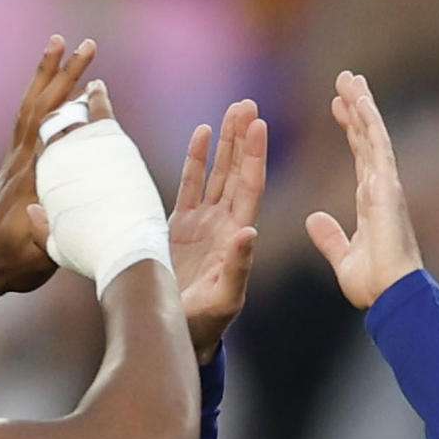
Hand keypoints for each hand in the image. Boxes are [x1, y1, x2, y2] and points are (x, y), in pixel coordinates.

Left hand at [0, 35, 96, 293]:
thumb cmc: (16, 262)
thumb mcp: (37, 253)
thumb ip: (48, 230)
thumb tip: (59, 210)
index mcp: (32, 178)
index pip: (55, 132)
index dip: (75, 107)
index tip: (96, 84)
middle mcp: (22, 161)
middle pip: (43, 106)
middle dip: (64, 74)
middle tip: (86, 44)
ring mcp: (16, 159)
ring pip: (32, 106)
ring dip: (47, 74)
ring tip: (60, 44)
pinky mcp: (15, 163)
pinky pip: (27, 119)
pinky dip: (41, 96)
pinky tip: (52, 86)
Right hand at [170, 100, 266, 363]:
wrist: (178, 335)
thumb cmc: (204, 323)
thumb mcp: (225, 298)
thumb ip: (237, 267)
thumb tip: (249, 234)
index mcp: (237, 237)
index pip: (250, 187)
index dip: (255, 156)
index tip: (260, 124)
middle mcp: (224, 224)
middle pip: (237, 172)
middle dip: (243, 138)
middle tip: (248, 103)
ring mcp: (203, 223)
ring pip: (216, 172)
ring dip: (225, 142)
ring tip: (233, 109)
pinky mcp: (180, 226)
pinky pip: (191, 185)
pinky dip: (197, 159)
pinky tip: (202, 132)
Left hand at [305, 71, 424, 309]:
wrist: (390, 295)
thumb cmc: (373, 285)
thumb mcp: (342, 257)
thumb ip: (329, 237)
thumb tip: (313, 219)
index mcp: (370, 202)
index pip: (359, 156)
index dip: (350, 130)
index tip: (338, 107)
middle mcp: (381, 188)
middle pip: (367, 138)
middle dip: (356, 108)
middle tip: (346, 79)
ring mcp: (386, 185)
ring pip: (373, 135)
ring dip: (362, 104)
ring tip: (350, 77)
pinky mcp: (387, 187)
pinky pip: (377, 147)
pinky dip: (369, 121)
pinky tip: (360, 99)